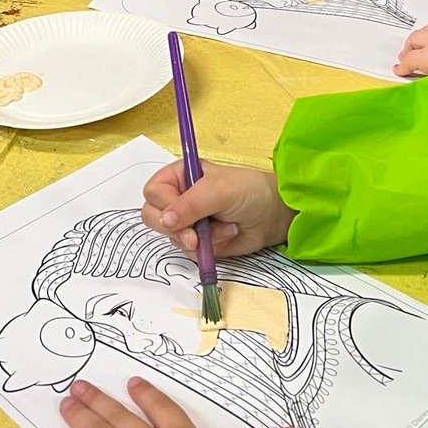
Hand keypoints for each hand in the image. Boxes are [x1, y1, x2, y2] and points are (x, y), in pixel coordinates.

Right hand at [141, 158, 296, 256]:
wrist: (273, 216)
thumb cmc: (249, 191)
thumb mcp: (220, 190)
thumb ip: (191, 204)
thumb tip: (166, 221)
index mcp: (179, 176)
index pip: (153, 192)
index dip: (164, 205)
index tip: (181, 215)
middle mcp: (179, 198)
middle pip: (153, 217)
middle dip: (176, 230)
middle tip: (194, 236)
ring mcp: (187, 221)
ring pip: (173, 238)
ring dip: (200, 238)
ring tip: (225, 227)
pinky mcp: (198, 241)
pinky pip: (189, 252)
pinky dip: (209, 248)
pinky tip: (227, 235)